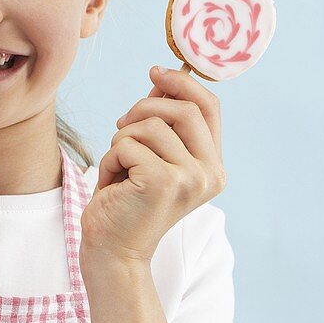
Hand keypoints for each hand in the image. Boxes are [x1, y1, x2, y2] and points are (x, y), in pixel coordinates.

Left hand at [79, 65, 227, 267]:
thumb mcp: (151, 156)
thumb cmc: (127, 202)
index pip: (210, 107)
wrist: (113, 251)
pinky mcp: (161, 182)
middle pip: (183, 109)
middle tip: (120, 126)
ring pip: (149, 126)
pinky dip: (110, 159)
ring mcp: (189, 178)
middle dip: (143, 106)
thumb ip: (162, 120)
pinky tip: (110, 183)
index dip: (183, 83)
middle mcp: (210, 173)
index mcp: (214, 167)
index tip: (155, 71)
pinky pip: (127, 145)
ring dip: (121, 141)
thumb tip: (163, 75)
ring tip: (116, 168)